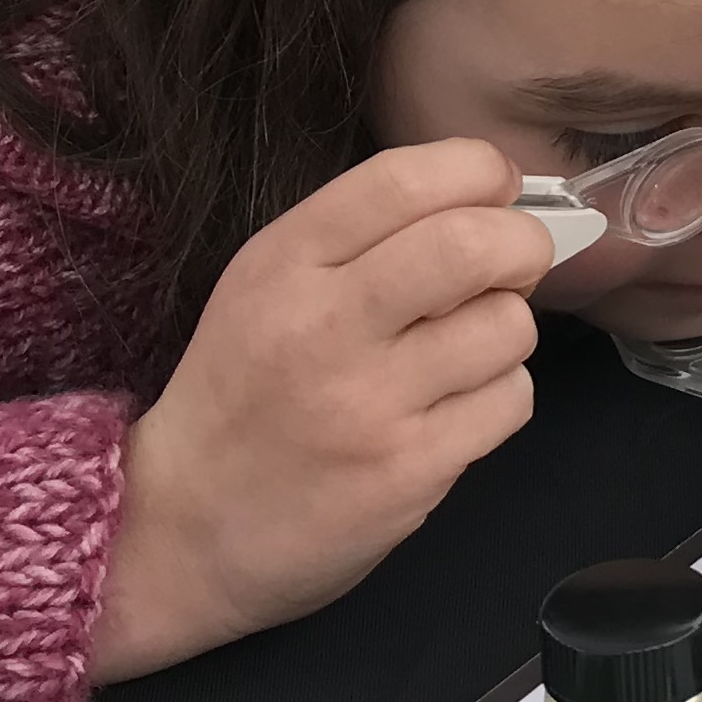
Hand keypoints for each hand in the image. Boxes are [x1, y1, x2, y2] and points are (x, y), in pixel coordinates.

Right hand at [88, 140, 554, 681]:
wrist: (180, 530)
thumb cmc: (242, 394)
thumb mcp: (266, 287)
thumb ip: (363, 238)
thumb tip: (493, 200)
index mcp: (283, 264)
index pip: (405, 179)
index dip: (479, 171)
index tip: (497, 191)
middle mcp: (322, 325)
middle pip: (474, 245)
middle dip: (521, 245)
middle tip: (514, 265)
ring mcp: (368, 404)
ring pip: (508, 326)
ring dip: (506, 334)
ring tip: (463, 355)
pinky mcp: (407, 471)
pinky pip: (509, 402)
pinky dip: (499, 399)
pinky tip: (451, 412)